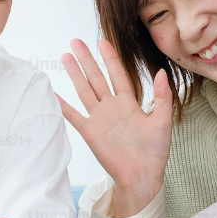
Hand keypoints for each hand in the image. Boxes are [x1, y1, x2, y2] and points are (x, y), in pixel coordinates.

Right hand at [57, 39, 173, 217]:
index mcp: (129, 103)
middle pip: (97, 77)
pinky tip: (53, 93)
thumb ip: (162, 96)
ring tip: (65, 56)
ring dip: (75, 74)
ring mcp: (99, 119)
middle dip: (86, 59)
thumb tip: (161, 72)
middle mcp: (112, 108)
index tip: (102, 41)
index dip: (110, 58)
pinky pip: (74, 116)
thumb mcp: (163, 121)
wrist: (142, 176)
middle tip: (75, 41)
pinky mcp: (90, 132)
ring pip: (84, 90)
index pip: (118, 74)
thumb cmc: (155, 152)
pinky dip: (63, 105)